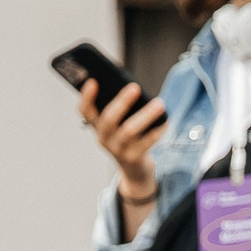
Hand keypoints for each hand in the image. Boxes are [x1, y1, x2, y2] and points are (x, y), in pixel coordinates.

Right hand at [79, 80, 164, 212]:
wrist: (134, 168)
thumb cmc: (126, 135)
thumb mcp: (119, 123)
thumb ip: (121, 107)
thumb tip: (134, 88)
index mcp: (96, 125)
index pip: (85, 111)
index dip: (86, 97)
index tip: (93, 81)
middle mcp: (103, 138)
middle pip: (109, 119)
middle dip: (122, 102)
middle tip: (135, 87)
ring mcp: (117, 150)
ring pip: (130, 131)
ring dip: (146, 115)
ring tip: (160, 104)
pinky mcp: (133, 158)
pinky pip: (146, 143)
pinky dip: (157, 131)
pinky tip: (166, 121)